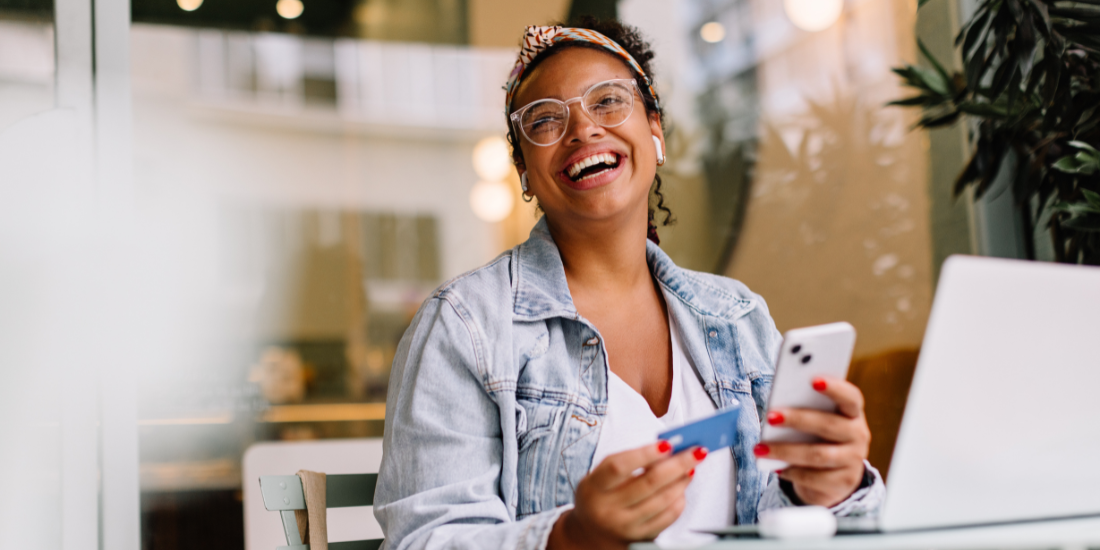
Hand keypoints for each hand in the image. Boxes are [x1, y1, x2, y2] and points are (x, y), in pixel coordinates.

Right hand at [548, 441, 706, 549]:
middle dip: (677, 465)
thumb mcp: (601, 476)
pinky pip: (667, 518)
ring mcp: (625, 526)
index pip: (619, 467)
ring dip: (681, 481)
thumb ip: (628, 462)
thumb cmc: (601, 496)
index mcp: (594, 487)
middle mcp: (607, 509)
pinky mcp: (640, 538)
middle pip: (648, 483)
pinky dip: (679, 500)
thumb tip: (667, 449)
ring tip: (691, 468)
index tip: (667, 444)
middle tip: (695, 452)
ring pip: (662, 501)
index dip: (644, 454)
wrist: (591, 534)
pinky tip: (681, 489)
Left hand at [754, 376, 870, 506]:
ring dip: (785, 450)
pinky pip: (814, 477)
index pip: (850, 397)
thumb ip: (804, 409)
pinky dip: (792, 471)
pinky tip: (775, 467)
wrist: (833, 477)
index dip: (835, 388)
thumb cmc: (818, 438)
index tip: (813, 379)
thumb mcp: (815, 422)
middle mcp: (858, 435)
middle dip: (797, 419)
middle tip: (770, 416)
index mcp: (852, 413)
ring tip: (760, 448)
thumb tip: (777, 407)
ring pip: (818, 454)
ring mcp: (853, 460)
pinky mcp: (843, 482)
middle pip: (829, 425)